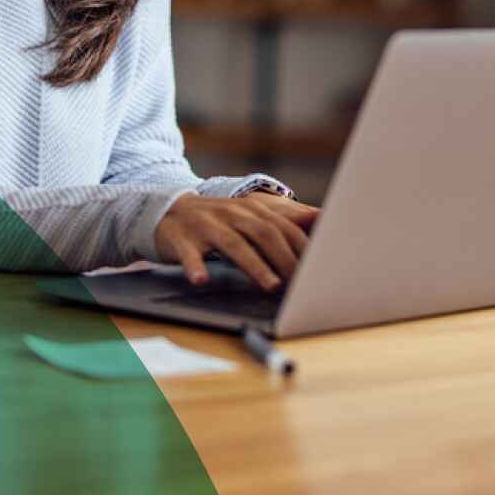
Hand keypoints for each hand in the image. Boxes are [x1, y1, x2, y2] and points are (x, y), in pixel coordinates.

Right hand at [154, 192, 320, 289]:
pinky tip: (201, 280)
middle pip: (264, 233)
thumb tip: (325, 221)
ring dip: (254, 265)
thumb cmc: (220, 221)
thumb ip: (284, 222)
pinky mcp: (182, 239)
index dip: (302, 247)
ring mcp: (207, 225)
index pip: (283, 226)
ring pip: (233, 244)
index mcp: (252, 210)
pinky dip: (195, 267)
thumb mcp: (251, 217)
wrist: (169, 211)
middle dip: (285, 259)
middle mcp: (232, 214)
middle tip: (301, 284)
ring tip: (271, 284)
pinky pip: (189, 255)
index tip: (319, 270)